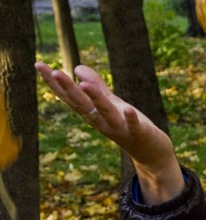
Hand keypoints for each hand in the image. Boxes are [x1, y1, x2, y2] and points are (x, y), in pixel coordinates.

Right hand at [36, 63, 183, 202]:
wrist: (151, 154)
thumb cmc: (129, 127)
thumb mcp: (112, 104)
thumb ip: (97, 87)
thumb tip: (77, 68)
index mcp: (94, 114)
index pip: (70, 97)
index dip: (55, 83)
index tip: (39, 65)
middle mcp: (102, 122)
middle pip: (83, 104)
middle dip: (69, 89)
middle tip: (55, 71)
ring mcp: (120, 128)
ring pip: (105, 113)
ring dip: (95, 99)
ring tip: (84, 85)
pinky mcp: (139, 133)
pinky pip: (134, 125)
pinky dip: (131, 118)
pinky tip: (129, 109)